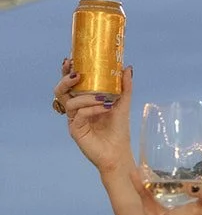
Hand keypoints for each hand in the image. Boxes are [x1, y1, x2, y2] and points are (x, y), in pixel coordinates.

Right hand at [55, 60, 135, 174]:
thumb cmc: (118, 130)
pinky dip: (92, 108)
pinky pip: (78, 115)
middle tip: (78, 74)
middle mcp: (75, 110)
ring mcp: (74, 120)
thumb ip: (124, 87)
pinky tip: (105, 107)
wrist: (118, 153)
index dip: (67, 72)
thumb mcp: (123, 104)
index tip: (72, 60)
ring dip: (87, 97)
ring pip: (70, 102)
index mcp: (83, 101)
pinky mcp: (75, 131)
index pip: (70, 84)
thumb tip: (127, 67)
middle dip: (66, 80)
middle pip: (60, 91)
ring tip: (104, 98)